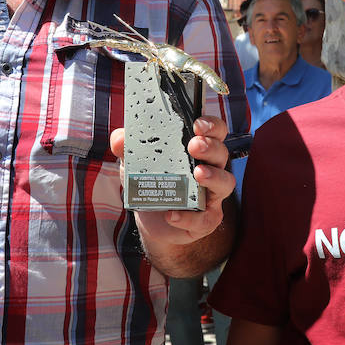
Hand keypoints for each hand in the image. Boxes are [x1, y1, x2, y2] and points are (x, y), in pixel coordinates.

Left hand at [110, 116, 235, 250]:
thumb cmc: (151, 181)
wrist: (150, 220)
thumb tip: (119, 138)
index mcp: (198, 150)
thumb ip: (127, 149)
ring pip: (225, 183)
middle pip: (221, 153)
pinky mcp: (206, 220)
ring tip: (197, 174)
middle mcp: (211, 169)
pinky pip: (204, 219)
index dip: (212, 125)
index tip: (198, 124)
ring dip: (213, 177)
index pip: (215, 131)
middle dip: (211, 147)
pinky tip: (171, 214)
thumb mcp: (135, 163)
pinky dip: (188, 217)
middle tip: (194, 145)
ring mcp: (211, 195)